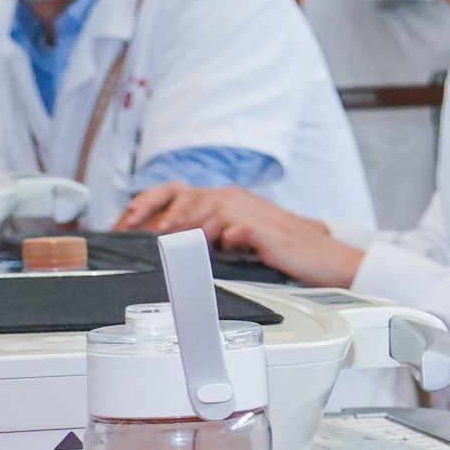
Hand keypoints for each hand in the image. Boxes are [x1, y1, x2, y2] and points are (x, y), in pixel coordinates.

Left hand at [118, 184, 364, 288]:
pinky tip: (215, 252)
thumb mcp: (238, 239)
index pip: (175, 191)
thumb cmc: (285, 251)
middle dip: (153, 216)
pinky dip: (217, 241)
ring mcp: (247, 211)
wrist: (326, 258)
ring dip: (183, 231)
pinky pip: (228, 230)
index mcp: (226, 198)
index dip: (145, 204)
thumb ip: (209, 234)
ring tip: (170, 248)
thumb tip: (170, 244)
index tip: (123, 223)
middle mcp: (233, 198)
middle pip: (183, 196)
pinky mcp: (260, 228)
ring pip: (202, 212)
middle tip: (132, 235)